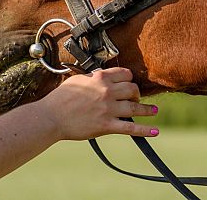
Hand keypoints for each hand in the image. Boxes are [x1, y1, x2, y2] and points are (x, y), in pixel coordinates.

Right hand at [38, 67, 158, 140]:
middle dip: (135, 93)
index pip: (125, 74)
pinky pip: (131, 128)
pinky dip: (145, 130)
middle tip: (134, 98)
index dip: (128, 78)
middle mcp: (107, 92)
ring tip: (154, 111)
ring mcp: (108, 109)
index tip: (128, 83)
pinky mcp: (107, 126)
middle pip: (133, 89)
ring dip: (147, 109)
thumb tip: (103, 75)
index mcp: (100, 78)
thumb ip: (93, 77)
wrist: (51, 117)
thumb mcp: (77, 80)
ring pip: (135, 107)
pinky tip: (156, 131)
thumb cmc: (61, 98)